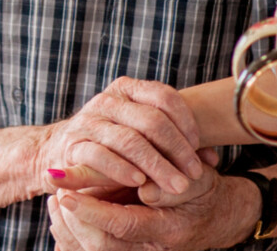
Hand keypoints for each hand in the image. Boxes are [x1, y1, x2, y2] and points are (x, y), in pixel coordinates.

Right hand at [35, 77, 204, 197]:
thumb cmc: (114, 145)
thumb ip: (175, 144)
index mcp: (127, 89)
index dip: (186, 123)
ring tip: (175, 185)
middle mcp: (107, 100)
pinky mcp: (73, 145)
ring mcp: (88, 121)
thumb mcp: (145, 137)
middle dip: (177, 150)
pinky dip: (122, 169)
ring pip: (129, 139)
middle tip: (193, 175)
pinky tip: (139, 182)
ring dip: (156, 165)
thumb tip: (212, 160)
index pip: (164, 97)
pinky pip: (100, 155)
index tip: (199, 151)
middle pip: (151, 120)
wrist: (64, 152)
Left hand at [47, 165, 254, 250]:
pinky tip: (61, 216)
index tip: (65, 193)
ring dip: (67, 229)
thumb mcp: (199, 180)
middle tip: (56, 192)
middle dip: (72, 221)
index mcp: (169, 231)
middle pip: (100, 246)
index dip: (91, 211)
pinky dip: (71, 238)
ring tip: (55, 200)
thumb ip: (173, 185)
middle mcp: (152, 248)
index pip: (122, 226)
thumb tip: (146, 190)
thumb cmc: (204, 191)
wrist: (218, 215)